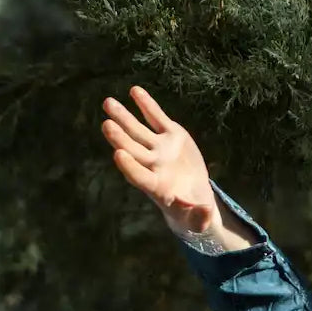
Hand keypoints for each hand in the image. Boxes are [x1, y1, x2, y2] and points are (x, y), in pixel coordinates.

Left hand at [100, 86, 215, 232]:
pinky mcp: (170, 136)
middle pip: (133, 150)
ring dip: (123, 117)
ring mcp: (160, 149)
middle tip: (106, 125)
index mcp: (156, 188)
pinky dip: (146, 105)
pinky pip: (156, 118)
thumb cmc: (193, 213)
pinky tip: (134, 91)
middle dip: (120, 138)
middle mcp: (153, 166)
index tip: (118, 154)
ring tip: (108, 103)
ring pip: (138, 131)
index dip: (129, 167)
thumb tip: (205, 212)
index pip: (139, 176)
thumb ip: (199, 217)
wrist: (195, 196)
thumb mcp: (198, 220)